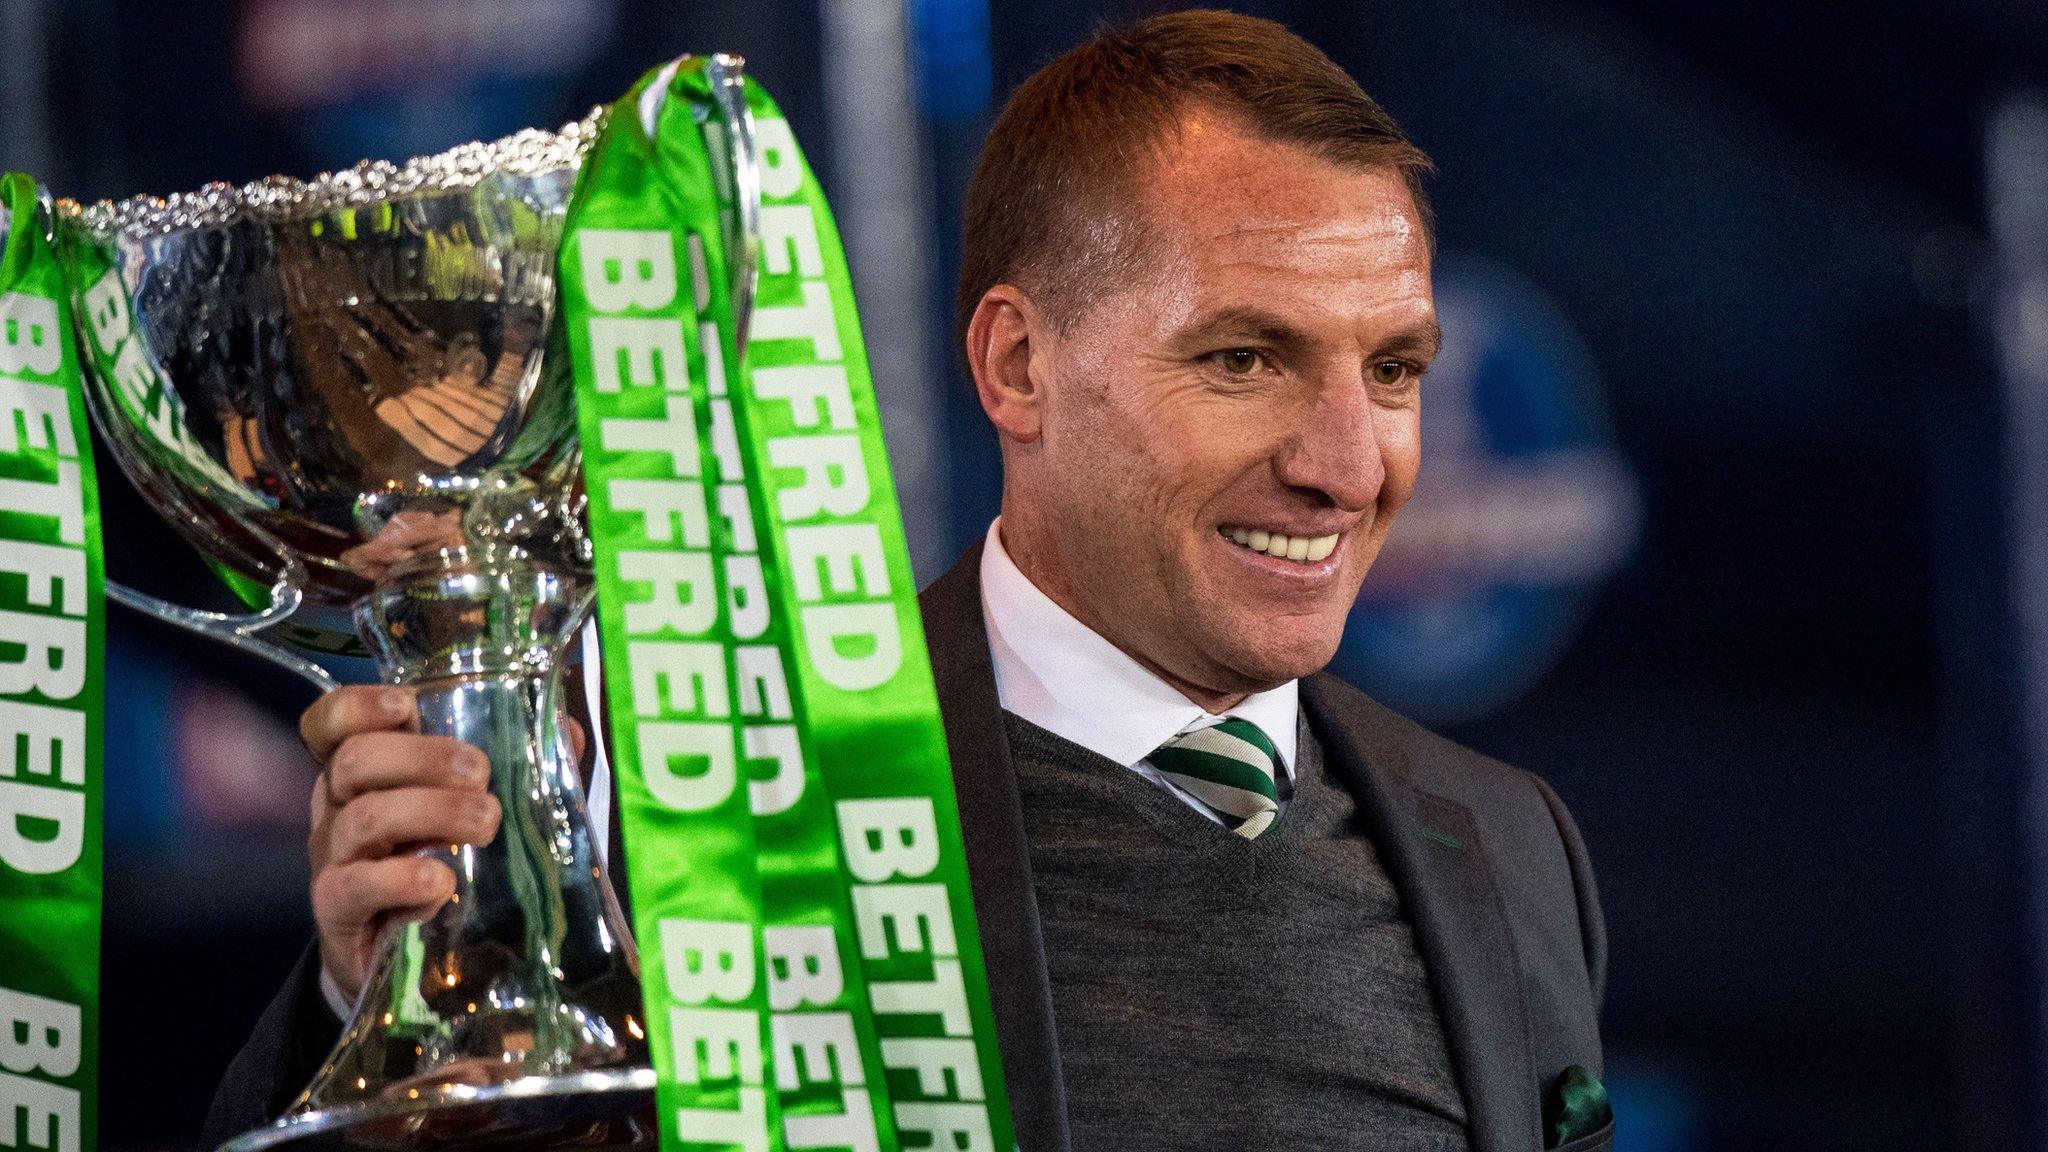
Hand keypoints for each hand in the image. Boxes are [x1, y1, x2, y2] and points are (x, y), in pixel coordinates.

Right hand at [302, 685, 498, 1002]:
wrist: (402, 954)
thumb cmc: (439, 858)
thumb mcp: (466, 807)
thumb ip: (516, 765)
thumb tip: (569, 732)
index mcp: (367, 770)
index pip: (332, 721)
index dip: (359, 705)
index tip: (407, 706)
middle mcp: (337, 806)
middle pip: (355, 760)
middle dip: (423, 758)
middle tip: (481, 775)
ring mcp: (333, 858)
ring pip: (362, 819)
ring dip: (430, 812)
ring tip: (485, 824)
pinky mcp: (336, 911)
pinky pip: (353, 887)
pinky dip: (400, 880)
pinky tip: (440, 883)